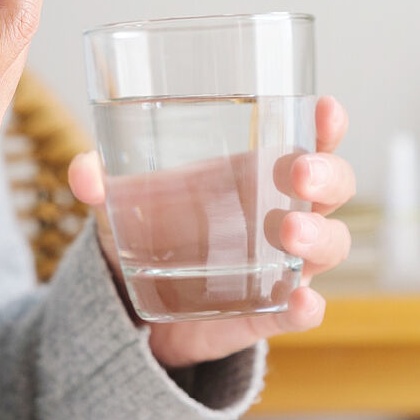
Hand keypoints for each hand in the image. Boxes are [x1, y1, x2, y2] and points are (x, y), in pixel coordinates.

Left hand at [68, 97, 354, 367]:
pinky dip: (307, 308)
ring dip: (320, 236)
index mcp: (259, 174)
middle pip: (334, 188)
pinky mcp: (269, 312)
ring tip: (289, 233)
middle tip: (299, 174)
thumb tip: (85, 173)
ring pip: (329, 245)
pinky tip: (301, 303)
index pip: (310, 141)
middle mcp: (284, 213)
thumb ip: (104, 183)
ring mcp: (283, 265)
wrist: (138, 310)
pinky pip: (303, 311)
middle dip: (327, 176)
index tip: (324, 108)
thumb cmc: (152, 233)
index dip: (326, 125)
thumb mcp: (124, 204)